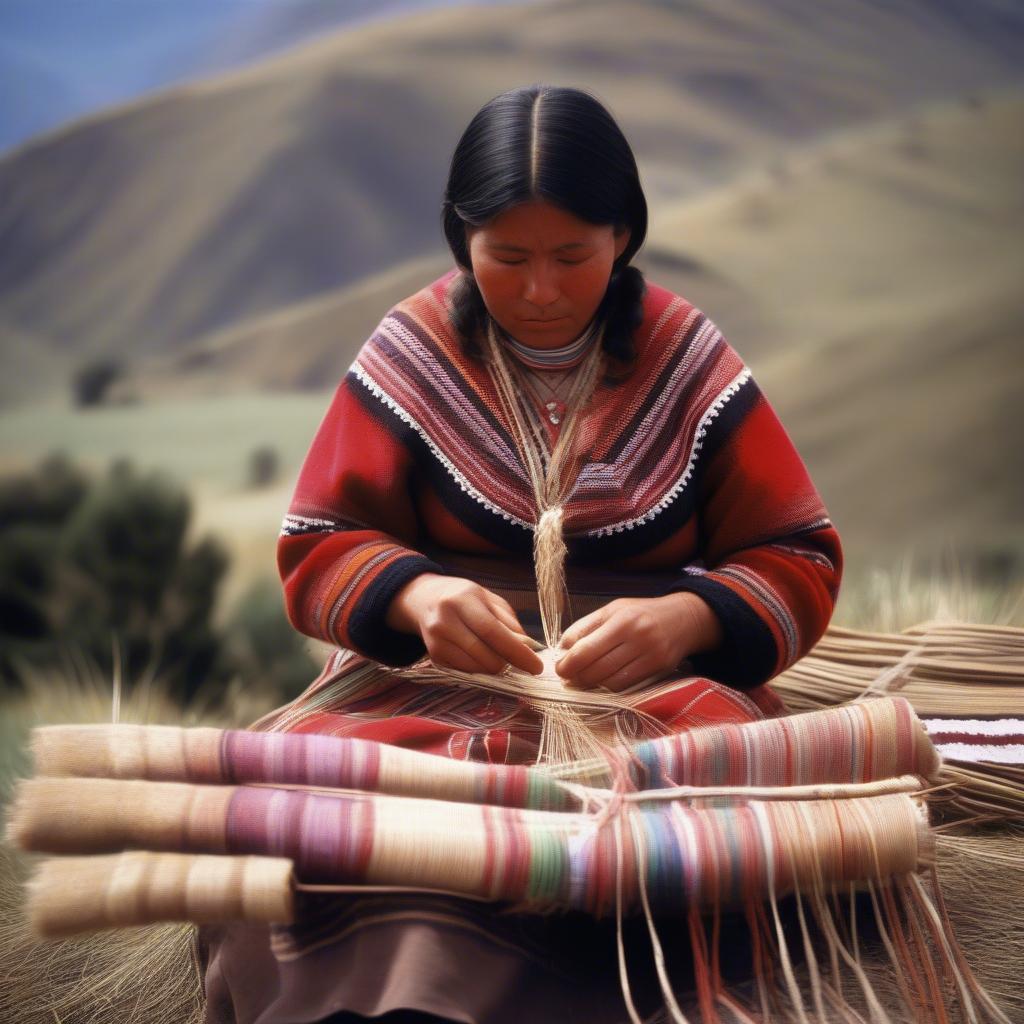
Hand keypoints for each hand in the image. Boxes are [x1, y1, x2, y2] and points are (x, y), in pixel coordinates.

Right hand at [386, 572, 544, 675]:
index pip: (492, 631)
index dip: (516, 652)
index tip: (536, 666)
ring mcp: (436, 642)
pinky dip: (480, 669)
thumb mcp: (488, 599)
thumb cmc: (464, 597)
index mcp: (462, 601)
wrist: (424, 599)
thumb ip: (509, 622)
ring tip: (499, 655)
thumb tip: (528, 649)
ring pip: (476, 668)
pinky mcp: (434, 657)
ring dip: (494, 668)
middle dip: (508, 664)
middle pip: (484, 655)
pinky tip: (481, 656)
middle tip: (520, 662)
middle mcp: (445, 622)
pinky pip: (466, 672)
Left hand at [553, 593, 723, 691]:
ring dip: (590, 685)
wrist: (684, 618)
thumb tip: (561, 649)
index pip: (585, 647)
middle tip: (567, 679)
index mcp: (620, 618)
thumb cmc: (641, 613)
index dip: (568, 663)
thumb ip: (585, 627)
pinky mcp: (658, 668)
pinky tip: (601, 684)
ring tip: (581, 682)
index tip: (558, 668)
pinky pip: (625, 685)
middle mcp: (636, 636)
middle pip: (596, 667)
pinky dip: (608, 688)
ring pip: (610, 680)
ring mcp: (649, 654)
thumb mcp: (612, 610)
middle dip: (576, 677)